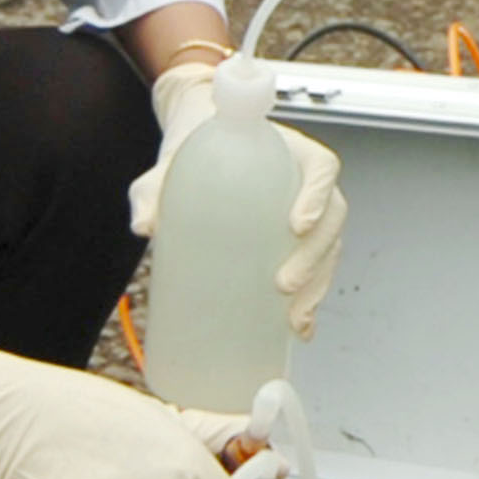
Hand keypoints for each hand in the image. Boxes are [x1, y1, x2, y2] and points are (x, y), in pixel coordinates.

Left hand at [127, 60, 347, 337]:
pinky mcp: (297, 240)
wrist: (196, 153)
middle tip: (284, 284)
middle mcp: (305, 180)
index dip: (317, 196)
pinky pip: (317, 266)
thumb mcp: (170, 165)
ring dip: (318, 284)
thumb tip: (145, 225)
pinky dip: (312, 297)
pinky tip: (299, 327)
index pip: (321, 167)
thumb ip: (154, 188)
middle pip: (333, 216)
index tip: (297, 225)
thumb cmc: (193, 151)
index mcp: (288, 151)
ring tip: (293, 318)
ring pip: (329, 247)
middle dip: (315, 256)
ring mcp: (307, 210)